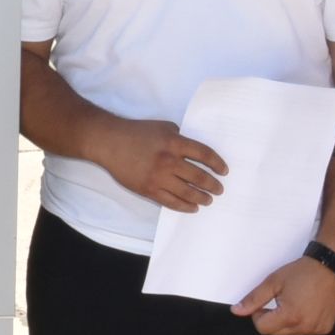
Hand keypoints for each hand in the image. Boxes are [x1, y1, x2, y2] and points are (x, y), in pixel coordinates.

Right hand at [94, 119, 226, 212]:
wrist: (110, 143)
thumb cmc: (136, 132)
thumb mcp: (163, 126)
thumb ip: (180, 137)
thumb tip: (194, 151)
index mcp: (174, 143)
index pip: (204, 154)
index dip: (217, 164)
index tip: (224, 171)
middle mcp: (169, 161)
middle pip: (199, 177)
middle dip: (212, 185)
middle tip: (219, 189)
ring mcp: (158, 177)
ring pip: (187, 192)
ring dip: (201, 198)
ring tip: (208, 200)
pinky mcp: (149, 189)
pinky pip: (171, 202)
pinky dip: (184, 206)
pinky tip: (192, 207)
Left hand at [235, 254, 334, 334]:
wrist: (330, 268)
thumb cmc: (301, 273)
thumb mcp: (273, 282)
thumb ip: (254, 299)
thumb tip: (236, 311)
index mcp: (290, 316)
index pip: (262, 328)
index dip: (258, 315)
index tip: (265, 304)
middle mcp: (304, 327)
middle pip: (275, 332)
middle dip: (272, 319)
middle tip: (280, 301)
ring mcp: (316, 330)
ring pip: (290, 333)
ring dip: (287, 321)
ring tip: (295, 302)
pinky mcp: (325, 329)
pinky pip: (305, 331)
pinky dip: (302, 322)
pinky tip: (306, 307)